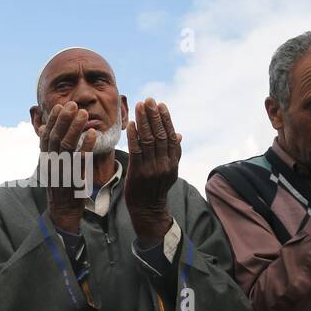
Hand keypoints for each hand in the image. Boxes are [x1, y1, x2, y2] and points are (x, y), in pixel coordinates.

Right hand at [39, 101, 96, 233]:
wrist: (63, 210)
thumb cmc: (59, 185)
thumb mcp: (50, 164)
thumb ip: (48, 146)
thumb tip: (43, 127)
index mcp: (45, 159)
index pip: (47, 135)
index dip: (53, 120)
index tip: (60, 106)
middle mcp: (51, 163)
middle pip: (56, 137)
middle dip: (64, 119)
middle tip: (73, 105)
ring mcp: (62, 171)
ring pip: (67, 146)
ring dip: (75, 128)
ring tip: (84, 114)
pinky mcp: (74, 178)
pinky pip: (80, 160)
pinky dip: (86, 146)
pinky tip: (93, 134)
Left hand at [124, 99, 179, 244]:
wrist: (148, 210)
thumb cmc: (156, 188)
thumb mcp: (169, 171)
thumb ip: (173, 153)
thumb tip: (178, 135)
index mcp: (173, 162)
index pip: (170, 136)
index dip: (166, 119)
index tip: (161, 105)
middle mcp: (164, 164)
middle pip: (160, 135)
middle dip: (154, 116)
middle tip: (149, 100)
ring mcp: (152, 168)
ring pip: (148, 140)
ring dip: (144, 121)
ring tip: (140, 106)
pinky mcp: (138, 172)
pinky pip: (136, 150)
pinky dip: (134, 136)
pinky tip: (131, 124)